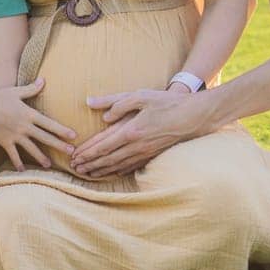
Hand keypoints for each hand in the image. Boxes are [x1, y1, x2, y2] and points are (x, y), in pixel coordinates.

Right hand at [0, 78, 77, 170]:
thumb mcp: (16, 91)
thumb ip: (31, 88)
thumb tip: (43, 79)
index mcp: (29, 114)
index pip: (49, 124)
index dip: (62, 130)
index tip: (73, 136)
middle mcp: (24, 127)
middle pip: (45, 138)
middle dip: (59, 145)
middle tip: (72, 152)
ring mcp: (15, 136)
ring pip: (31, 149)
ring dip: (41, 158)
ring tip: (50, 165)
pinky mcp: (5, 142)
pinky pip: (13, 155)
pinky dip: (18, 163)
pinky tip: (22, 170)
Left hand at [70, 87, 206, 177]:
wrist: (194, 117)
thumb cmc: (167, 103)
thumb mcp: (141, 96)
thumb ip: (117, 102)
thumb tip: (98, 111)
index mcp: (131, 130)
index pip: (102, 145)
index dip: (87, 152)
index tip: (75, 157)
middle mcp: (136, 145)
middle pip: (107, 159)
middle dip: (89, 164)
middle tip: (75, 168)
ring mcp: (145, 153)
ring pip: (118, 165)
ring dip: (101, 170)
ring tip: (87, 173)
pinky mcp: (152, 155)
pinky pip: (131, 166)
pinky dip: (117, 171)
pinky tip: (111, 172)